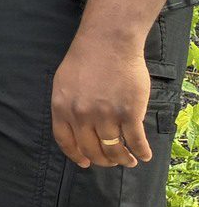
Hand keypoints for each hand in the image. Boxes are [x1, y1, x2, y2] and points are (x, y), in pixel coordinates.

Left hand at [51, 32, 151, 168]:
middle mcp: (81, 115)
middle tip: (111, 162)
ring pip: (114, 149)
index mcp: (62, 108)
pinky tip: (144, 155)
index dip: (76, 156)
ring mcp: (106, 115)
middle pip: (91, 149)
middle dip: (103, 160)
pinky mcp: (129, 113)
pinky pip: (136, 141)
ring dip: (123, 159)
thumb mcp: (63, 83)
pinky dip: (141, 152)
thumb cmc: (86, 59)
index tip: (85, 163)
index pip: (66, 141)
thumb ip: (67, 106)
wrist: (108, 43)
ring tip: (130, 161)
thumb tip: (75, 129)